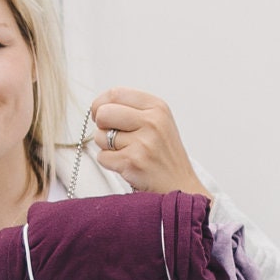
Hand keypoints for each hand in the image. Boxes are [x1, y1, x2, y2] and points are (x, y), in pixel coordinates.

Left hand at [86, 88, 206, 195]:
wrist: (180, 186)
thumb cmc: (165, 155)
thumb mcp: (159, 122)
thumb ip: (132, 110)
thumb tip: (99, 107)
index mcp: (157, 107)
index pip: (115, 93)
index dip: (101, 105)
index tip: (102, 115)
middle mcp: (152, 121)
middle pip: (103, 113)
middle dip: (102, 126)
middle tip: (114, 137)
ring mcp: (143, 142)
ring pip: (100, 137)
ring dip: (107, 147)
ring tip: (128, 153)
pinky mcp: (133, 162)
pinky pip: (102, 157)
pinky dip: (110, 163)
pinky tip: (128, 165)